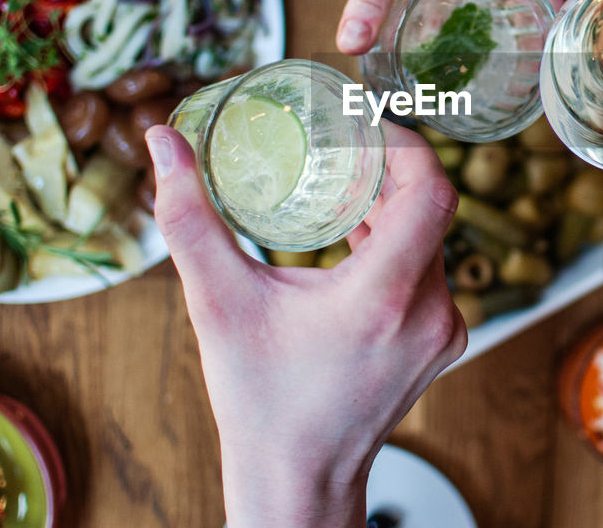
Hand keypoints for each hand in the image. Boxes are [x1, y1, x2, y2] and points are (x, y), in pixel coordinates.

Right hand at [145, 123, 466, 527]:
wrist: (298, 476)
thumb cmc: (258, 397)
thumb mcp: (216, 303)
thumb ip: (188, 217)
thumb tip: (160, 142)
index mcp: (382, 298)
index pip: (431, 192)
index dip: (408, 146)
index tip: (367, 125)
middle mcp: (427, 312)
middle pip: (431, 209)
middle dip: (392, 168)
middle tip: (347, 142)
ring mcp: (442, 329)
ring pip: (432, 238)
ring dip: (395, 205)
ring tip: (347, 177)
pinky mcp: (442, 340)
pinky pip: (431, 269)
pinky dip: (400, 241)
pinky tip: (359, 231)